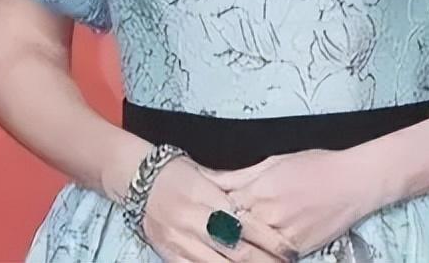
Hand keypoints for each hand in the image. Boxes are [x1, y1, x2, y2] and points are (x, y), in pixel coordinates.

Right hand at [139, 153, 297, 261]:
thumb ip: (232, 188)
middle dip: (263, 262)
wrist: (140, 182)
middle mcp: (196, 222)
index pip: (246, 223)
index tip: (288, 249)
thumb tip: (259, 199)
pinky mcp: (170, 255)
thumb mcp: (206, 173)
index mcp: (209, 198)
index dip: (269, 239)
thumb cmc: (177, 173)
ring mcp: (182, 242)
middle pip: (236, 250)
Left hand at [202, 148, 377, 257]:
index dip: (207, 208)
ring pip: (247, 248)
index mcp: (260, 188)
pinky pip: (269, 258)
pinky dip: (257, 256)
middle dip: (215, 231)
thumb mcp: (275, 160)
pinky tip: (249, 254)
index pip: (221, 204)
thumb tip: (211, 176)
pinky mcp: (295, 250)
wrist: (353, 182)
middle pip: (230, 229)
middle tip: (198, 234)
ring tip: (219, 247)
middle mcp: (268, 213)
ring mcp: (281, 235)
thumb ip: (241, 174)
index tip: (194, 211)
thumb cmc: (316, 164)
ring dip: (233, 247)